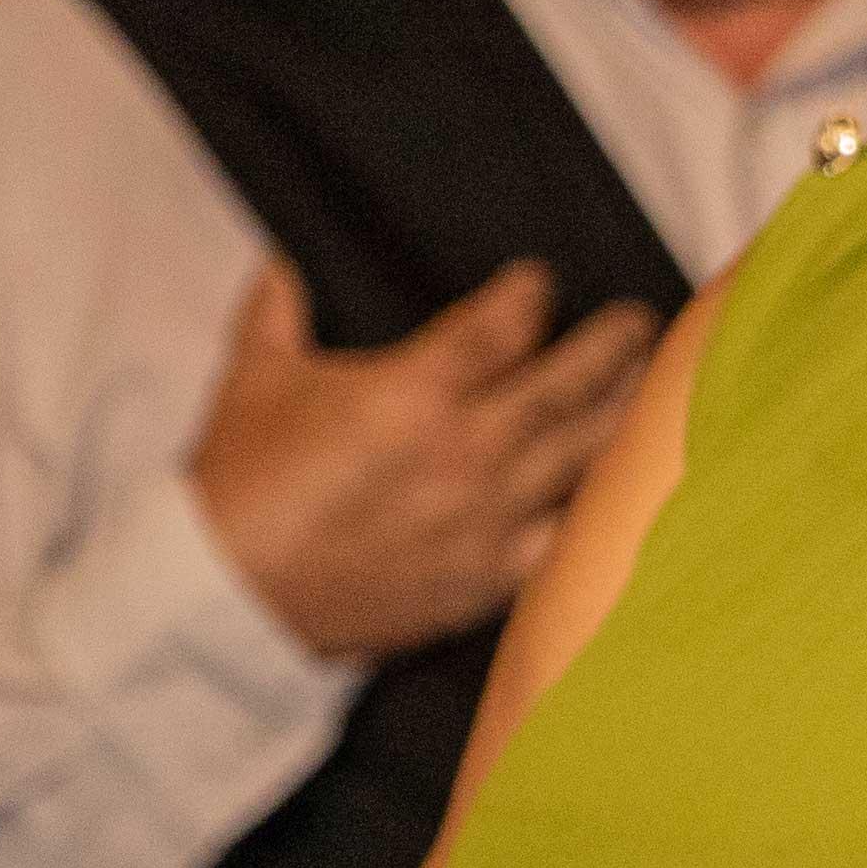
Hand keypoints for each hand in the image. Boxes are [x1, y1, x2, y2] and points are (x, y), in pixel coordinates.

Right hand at [193, 257, 659, 662]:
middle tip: (641, 320)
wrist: (217, 600)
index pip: (503, 325)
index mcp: (413, 394)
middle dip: (614, 345)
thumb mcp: (251, 383)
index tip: (538, 282)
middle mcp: (464, 452)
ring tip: (649, 385)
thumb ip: (276, 316)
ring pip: (581, 455)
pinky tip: (613, 488)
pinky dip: (591, 507)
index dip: (528, 295)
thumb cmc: (234, 486)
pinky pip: (560, 536)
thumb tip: (283, 267)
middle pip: (568, 385)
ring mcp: (483, 519)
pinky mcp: (483, 578)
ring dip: (622, 414)